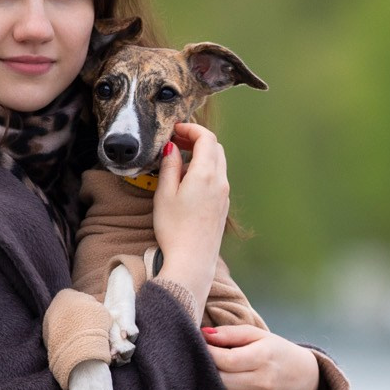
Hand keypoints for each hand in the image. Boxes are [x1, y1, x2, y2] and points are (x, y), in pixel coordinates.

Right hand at [151, 123, 227, 299]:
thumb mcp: (165, 194)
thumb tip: (172, 148)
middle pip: (215, 147)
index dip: (191, 128)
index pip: (206, 138)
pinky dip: (205, 170)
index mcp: (206, 174)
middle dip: (197, 139)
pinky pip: (218, 179)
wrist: (192, 260)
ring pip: (218, 163)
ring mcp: (224, 194)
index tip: (175, 130)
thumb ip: (170, 166)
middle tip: (176, 142)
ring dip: (201, 155)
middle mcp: (220, 181)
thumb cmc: (174, 229)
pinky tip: (188, 182)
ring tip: (178, 163)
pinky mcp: (223, 206)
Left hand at [204, 323, 320, 389]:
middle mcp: (262, 382)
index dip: (208, 353)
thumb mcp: (258, 335)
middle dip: (205, 370)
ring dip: (206, 388)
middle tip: (198, 361)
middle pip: (221, 381)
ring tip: (204, 376)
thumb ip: (231, 333)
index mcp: (263, 357)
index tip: (200, 346)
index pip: (227, 360)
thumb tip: (204, 336)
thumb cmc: (275, 351)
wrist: (302, 377)